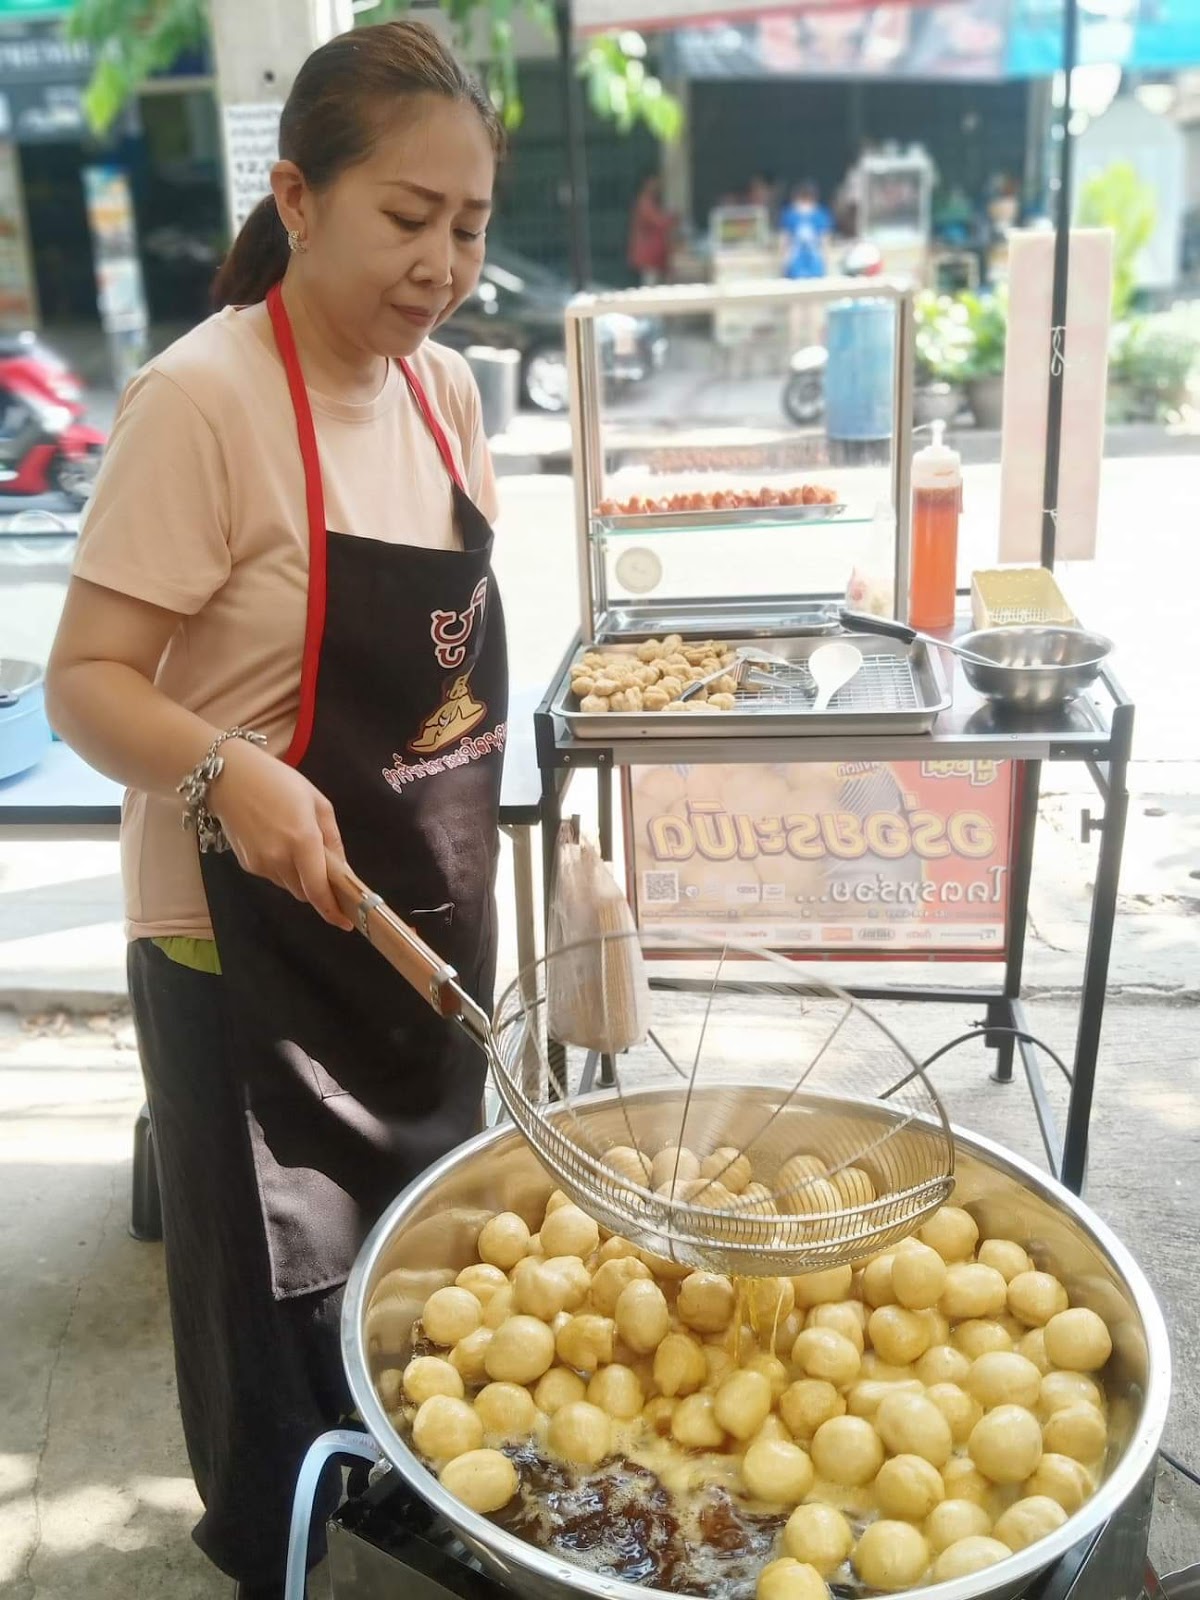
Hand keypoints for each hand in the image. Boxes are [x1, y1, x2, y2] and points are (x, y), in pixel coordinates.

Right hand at [209, 738, 352, 929]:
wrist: (228, 776)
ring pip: (289, 885)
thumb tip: (341, 868)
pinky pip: (273, 876)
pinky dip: (283, 869)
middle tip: (328, 876)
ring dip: (300, 878)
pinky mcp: (247, 864)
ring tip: (298, 847)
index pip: (318, 889)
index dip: (333, 910)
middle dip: (318, 889)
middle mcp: (280, 858)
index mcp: (302, 840)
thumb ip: (332, 838)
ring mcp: (260, 864)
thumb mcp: (317, 802)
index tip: (346, 922)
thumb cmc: (278, 782)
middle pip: (305, 892)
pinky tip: (278, 843)